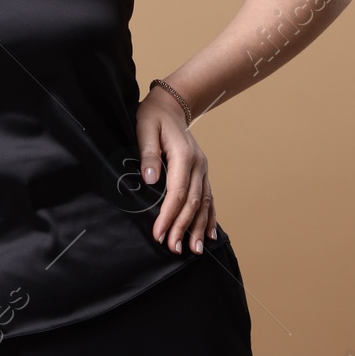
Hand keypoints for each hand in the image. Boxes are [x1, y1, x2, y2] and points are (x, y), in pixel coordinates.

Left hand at [137, 89, 217, 254]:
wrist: (171, 105)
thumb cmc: (153, 117)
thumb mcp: (144, 128)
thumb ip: (148, 153)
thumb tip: (149, 179)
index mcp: (184, 156)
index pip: (178, 193)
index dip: (169, 215)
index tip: (158, 233)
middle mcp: (199, 165)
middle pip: (193, 202)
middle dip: (182, 227)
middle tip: (173, 248)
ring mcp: (203, 170)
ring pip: (205, 203)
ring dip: (199, 228)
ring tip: (194, 250)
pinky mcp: (202, 173)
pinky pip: (209, 198)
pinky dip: (210, 217)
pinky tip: (210, 234)